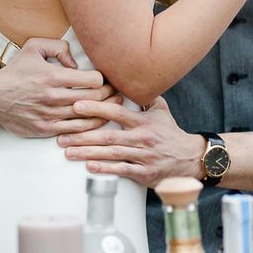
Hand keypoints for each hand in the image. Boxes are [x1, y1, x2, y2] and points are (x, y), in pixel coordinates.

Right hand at [0, 38, 120, 137]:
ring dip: (104, 111)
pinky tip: (97, 120)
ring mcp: (49, 115)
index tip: (103, 77)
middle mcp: (53, 97)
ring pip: (87, 116)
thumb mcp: (34, 46)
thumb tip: (76, 63)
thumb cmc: (16, 71)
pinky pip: (75, 130)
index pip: (93, 80)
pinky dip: (89, 126)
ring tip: (113, 106)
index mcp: (53, 76)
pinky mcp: (45, 130)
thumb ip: (59, 46)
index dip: (102, 78)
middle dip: (108, 94)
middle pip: (94, 99)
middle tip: (115, 91)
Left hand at [57, 97, 204, 187]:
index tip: (77, 105)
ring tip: (68, 152)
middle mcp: (141, 138)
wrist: (190, 158)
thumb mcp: (161, 109)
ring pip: (111, 154)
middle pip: (108, 136)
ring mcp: (143, 156)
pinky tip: (89, 166)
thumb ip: (144, 95)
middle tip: (62, 136)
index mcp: (143, 121)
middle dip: (82, 136)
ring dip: (87, 153)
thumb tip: (128, 78)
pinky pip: (122, 171)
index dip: (96, 107)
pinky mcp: (144, 173)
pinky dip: (105, 169)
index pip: (116, 111)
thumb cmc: (170, 132)